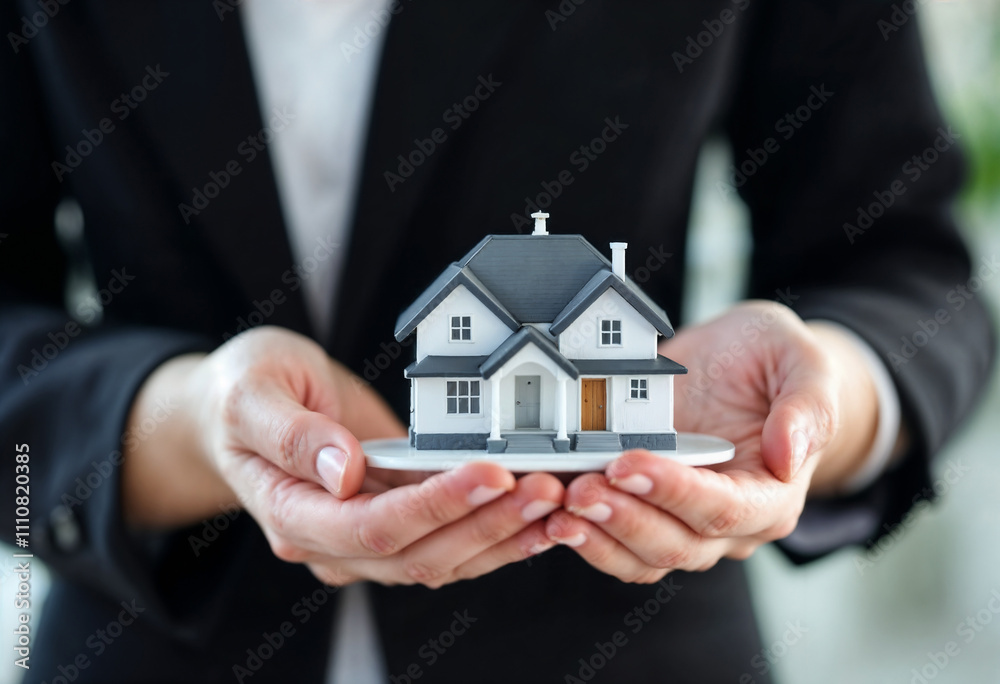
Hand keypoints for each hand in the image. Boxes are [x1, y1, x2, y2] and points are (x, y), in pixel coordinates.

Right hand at [124, 326, 562, 587]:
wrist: (238, 406)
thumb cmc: (238, 392)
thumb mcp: (252, 393)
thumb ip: (291, 434)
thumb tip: (344, 472)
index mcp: (291, 515)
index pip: (373, 528)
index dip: (436, 507)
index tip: (490, 474)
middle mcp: (331, 541)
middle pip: (419, 555)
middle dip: (487, 523)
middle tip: (544, 487)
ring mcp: (363, 538)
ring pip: (442, 559)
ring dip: (503, 535)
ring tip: (556, 501)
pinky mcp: (392, 520)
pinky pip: (448, 541)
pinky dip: (496, 531)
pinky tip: (537, 512)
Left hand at [545, 301, 878, 582]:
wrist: (740, 362)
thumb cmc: (772, 359)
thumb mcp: (800, 358)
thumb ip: (808, 406)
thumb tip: (790, 455)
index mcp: (772, 493)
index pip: (725, 510)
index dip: (675, 493)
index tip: (628, 464)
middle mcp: (730, 523)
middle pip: (677, 544)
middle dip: (624, 519)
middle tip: (580, 490)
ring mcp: (684, 523)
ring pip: (641, 557)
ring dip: (596, 537)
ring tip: (556, 504)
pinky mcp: (645, 512)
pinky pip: (613, 544)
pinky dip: (582, 534)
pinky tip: (547, 513)